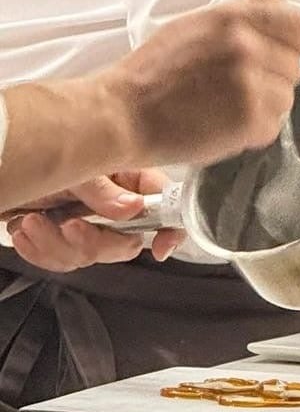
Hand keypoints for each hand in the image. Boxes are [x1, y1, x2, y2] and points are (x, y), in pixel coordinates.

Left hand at [9, 172, 182, 271]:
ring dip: (56, 245)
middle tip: (71, 226)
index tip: (160, 246)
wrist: (1, 164)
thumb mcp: (75, 167)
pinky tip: (25, 229)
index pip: (165, 204)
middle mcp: (112, 203)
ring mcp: (86, 223)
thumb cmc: (36, 150)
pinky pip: (60, 261)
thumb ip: (103, 189)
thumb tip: (134, 206)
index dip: (170, 228)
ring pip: (89, 256)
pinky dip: (39, 250)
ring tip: (33, 221)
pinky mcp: (61, 239)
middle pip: (126, 242)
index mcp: (128, 178)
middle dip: (95, 242)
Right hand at [99, 0, 299, 169]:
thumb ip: (236, 20)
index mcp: (233, 18)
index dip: (291, 43)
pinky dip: (251, 133)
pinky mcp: (248, 118)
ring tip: (226, 109)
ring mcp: (249, 82)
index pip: (296, 25)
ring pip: (285, 98)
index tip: (282, 53)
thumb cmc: (149, 75)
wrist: (121, 114)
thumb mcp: (192, 26)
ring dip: (263, 108)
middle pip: (292, 66)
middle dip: (271, 79)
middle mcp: (245, 46)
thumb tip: (270, 11)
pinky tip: (223, 126)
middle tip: (238, 89)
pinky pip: (271, 127)